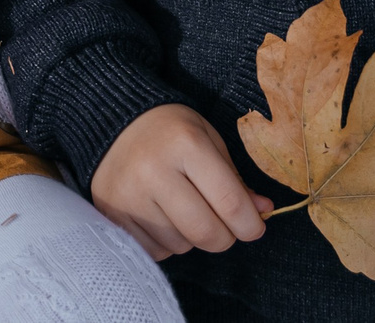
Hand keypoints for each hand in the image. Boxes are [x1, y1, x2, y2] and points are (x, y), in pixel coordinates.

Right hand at [91, 103, 272, 260]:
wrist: (115, 122)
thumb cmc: (171, 131)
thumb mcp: (208, 140)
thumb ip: (234, 178)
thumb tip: (262, 211)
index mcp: (186, 144)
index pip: (229, 201)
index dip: (249, 224)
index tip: (255, 229)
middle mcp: (154, 171)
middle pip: (204, 232)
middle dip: (224, 237)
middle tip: (226, 227)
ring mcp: (129, 196)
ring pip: (180, 245)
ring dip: (192, 238)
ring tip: (184, 210)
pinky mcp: (111, 215)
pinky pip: (154, 251)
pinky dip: (166, 242)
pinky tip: (162, 217)